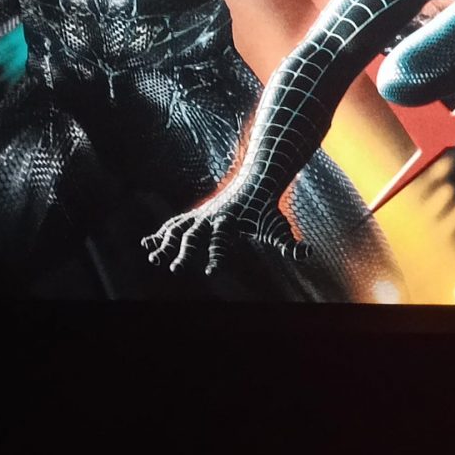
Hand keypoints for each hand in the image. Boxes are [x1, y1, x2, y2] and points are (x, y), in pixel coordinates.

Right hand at [143, 191, 301, 274]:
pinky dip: (159, 234)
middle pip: (194, 236)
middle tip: (175, 270)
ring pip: (178, 230)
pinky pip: (174, 225)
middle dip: (184, 253)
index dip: (217, 257)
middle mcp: (212, 218)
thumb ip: (290, 243)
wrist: (256, 181)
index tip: (211, 272)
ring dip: (164, 244)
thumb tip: (308, 253)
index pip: (222, 243)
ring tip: (152, 259)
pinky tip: (146, 245)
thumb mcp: (279, 226)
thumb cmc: (267, 210)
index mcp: (230, 223)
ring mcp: (201, 215)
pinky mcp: (195, 215)